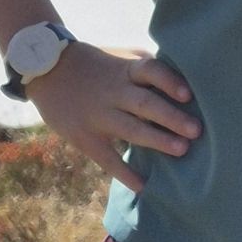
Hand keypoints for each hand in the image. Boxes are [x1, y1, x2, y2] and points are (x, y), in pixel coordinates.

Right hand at [31, 41, 200, 184]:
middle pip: (145, 103)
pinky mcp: (84, 137)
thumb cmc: (92, 64)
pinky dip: (125, 173)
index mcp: (123, 70)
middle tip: (196, 130)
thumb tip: (181, 75)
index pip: (150, 71)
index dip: (169, 82)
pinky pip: (107, 158)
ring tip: (182, 150)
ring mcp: (98, 116)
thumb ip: (144, 64)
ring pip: (131, 130)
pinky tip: (143, 186)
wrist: (45, 71)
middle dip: (172, 118)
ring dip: (157, 141)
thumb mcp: (117, 55)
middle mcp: (112, 92)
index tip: (188, 95)